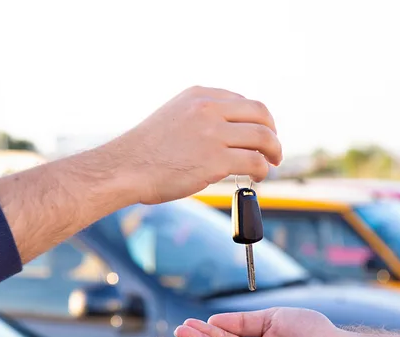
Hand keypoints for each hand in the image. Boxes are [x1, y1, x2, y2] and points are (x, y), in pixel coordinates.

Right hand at [97, 86, 281, 204]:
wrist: (125, 168)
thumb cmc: (146, 151)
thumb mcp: (175, 116)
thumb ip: (201, 117)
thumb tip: (231, 133)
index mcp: (199, 95)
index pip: (244, 101)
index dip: (259, 119)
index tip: (260, 134)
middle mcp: (208, 108)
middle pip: (261, 114)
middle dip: (272, 132)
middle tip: (273, 150)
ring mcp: (213, 133)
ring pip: (263, 138)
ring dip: (273, 152)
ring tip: (270, 164)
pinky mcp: (216, 160)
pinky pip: (255, 162)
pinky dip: (263, 170)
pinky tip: (257, 177)